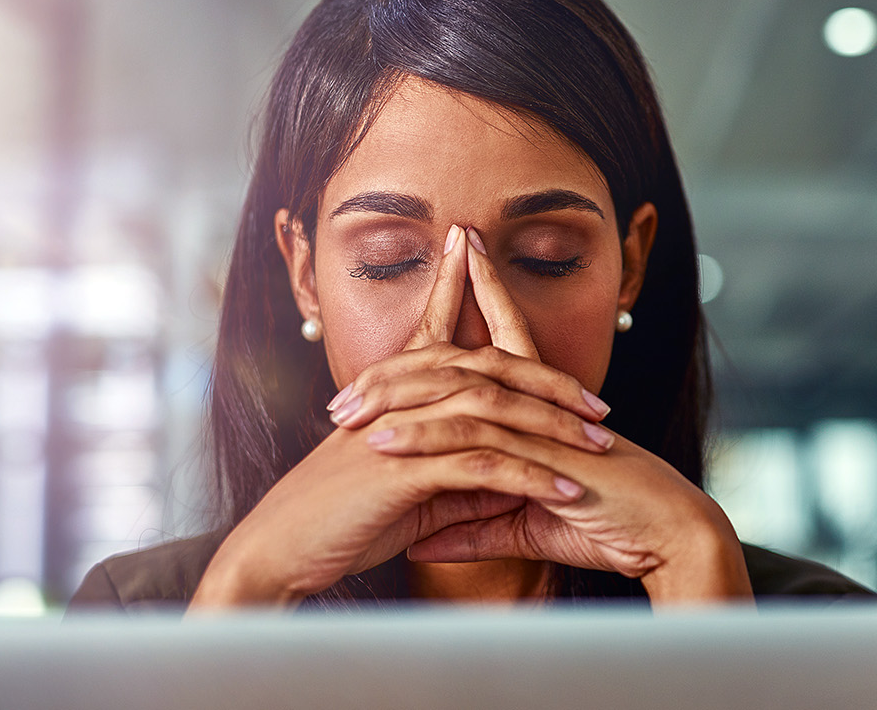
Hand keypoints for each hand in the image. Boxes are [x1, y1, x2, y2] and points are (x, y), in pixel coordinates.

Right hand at [189, 225, 608, 610]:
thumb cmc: (335, 525)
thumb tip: (510, 477)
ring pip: (493, 410)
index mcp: (394, 393)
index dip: (495, 322)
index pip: (452, 342)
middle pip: (489, 368)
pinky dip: (531, 477)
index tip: (560, 350)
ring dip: (553, 429)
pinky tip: (568, 491)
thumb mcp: (408, 494)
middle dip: (551, 383)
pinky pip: (483, 465)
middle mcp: (399, 397)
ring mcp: (401, 428)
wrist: (276, 554)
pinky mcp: (403, 468)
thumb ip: (456, 476)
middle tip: (599, 405)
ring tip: (600, 447)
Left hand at [368, 229, 752, 603]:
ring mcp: (544, 425)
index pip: (505, 342)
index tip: (452, 265)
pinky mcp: (546, 456)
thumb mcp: (528, 526)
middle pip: (467, 359)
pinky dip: (428, 441)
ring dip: (399, 400)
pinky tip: (385, 445)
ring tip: (346, 414)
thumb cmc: (612, 527)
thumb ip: (474, 526)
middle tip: (350, 379)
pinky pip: (478, 441)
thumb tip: (422, 537)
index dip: (480, 300)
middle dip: (407, 359)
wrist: (670, 538)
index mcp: (544, 410)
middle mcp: (542, 405)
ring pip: (461, 394)